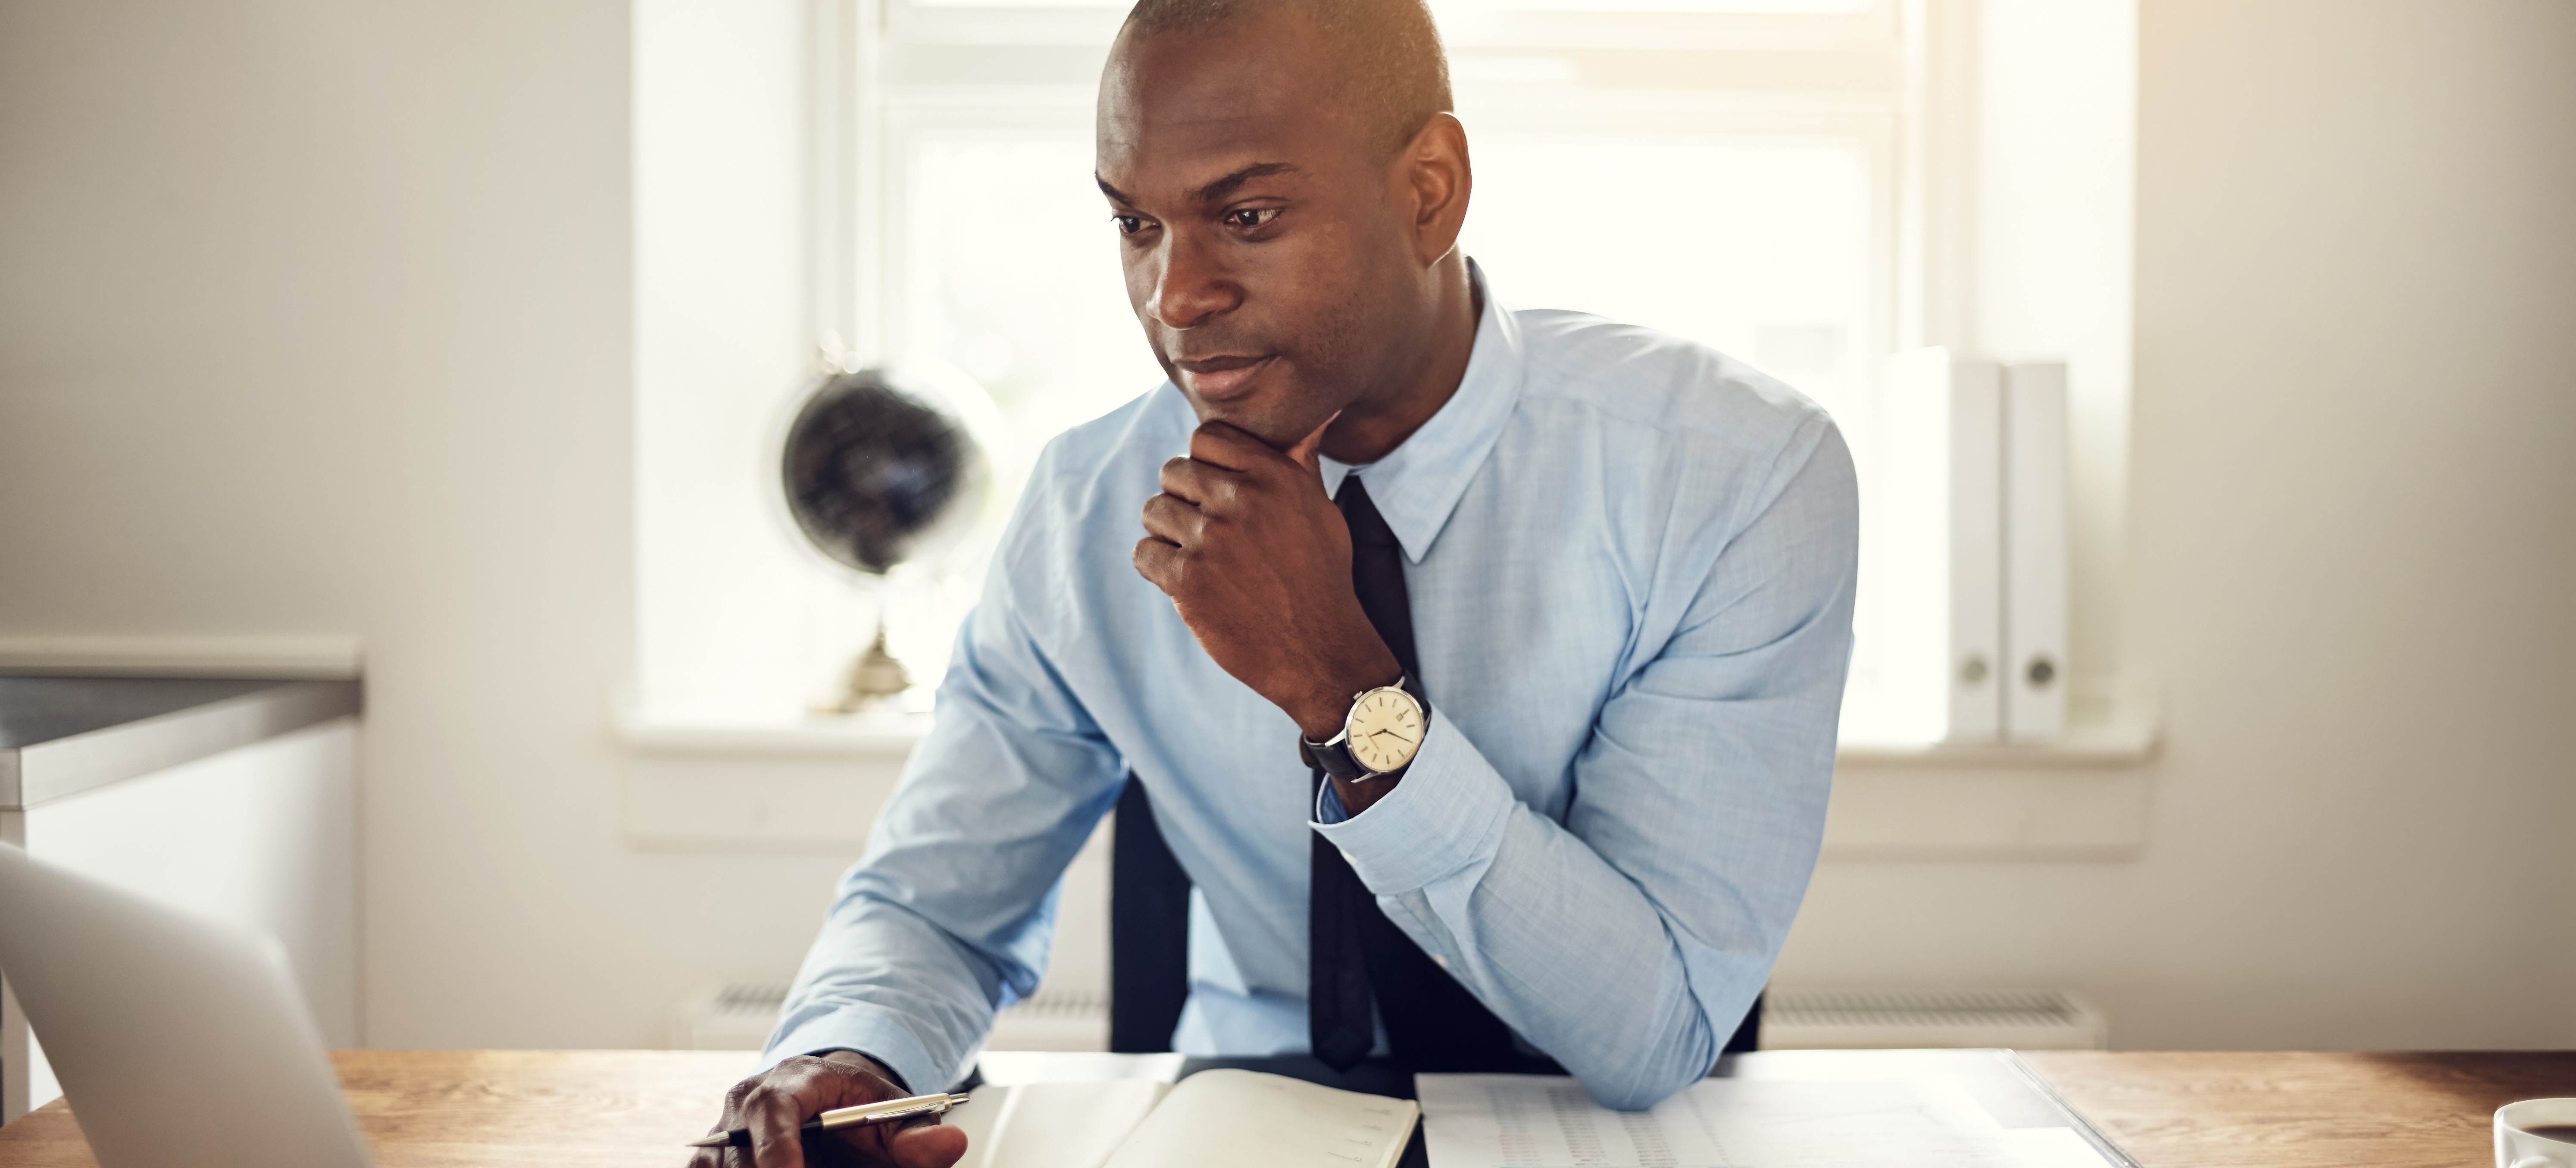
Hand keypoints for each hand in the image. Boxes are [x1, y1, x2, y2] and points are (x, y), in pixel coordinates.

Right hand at [686, 1051, 966, 1167]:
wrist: (833, 1106)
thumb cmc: (863, 1114)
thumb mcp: (898, 1120)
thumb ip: (920, 1137)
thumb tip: (952, 1142)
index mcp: (797, 1078)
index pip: (774, 1108)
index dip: (780, 1150)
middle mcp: (749, 1099)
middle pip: (743, 1152)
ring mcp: (723, 1130)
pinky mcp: (711, 1158)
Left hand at [1135, 418, 1401, 739]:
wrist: (1319, 651)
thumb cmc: (1322, 576)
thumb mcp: (1320, 509)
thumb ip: (1299, 461)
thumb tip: (1312, 417)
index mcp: (1273, 474)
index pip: (1206, 437)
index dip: (1204, 462)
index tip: (1215, 489)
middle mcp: (1241, 499)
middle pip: (1173, 471)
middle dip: (1182, 498)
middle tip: (1202, 528)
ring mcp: (1211, 539)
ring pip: (1153, 510)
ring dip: (1166, 532)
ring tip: (1195, 554)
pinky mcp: (1188, 580)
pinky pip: (1144, 553)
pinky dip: (1157, 566)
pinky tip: (1184, 580)